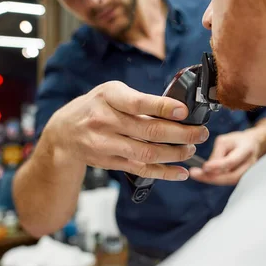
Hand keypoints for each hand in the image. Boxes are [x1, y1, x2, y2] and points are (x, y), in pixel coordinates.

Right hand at [43, 81, 209, 180]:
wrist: (64, 133)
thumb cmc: (96, 107)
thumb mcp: (112, 93)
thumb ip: (138, 100)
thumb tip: (177, 110)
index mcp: (108, 97)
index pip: (138, 103)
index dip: (163, 107)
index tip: (184, 111)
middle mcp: (104, 120)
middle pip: (148, 131)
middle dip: (181, 134)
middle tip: (201, 133)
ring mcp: (105, 144)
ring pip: (146, 153)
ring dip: (175, 154)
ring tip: (191, 149)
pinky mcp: (109, 162)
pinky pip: (140, 169)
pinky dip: (164, 172)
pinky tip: (181, 172)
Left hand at [189, 118, 265, 185]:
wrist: (251, 144)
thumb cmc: (236, 141)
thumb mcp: (224, 140)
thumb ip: (217, 154)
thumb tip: (207, 169)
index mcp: (247, 149)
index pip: (232, 161)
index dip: (218, 166)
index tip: (204, 167)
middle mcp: (250, 163)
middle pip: (231, 176)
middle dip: (212, 177)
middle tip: (195, 174)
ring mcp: (248, 173)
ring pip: (229, 181)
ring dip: (212, 179)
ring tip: (197, 175)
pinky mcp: (242, 178)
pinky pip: (228, 181)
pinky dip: (216, 179)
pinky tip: (204, 176)